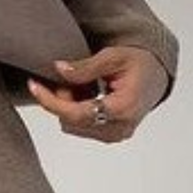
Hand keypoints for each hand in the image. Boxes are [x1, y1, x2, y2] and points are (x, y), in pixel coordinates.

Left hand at [25, 44, 169, 142]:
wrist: (158, 76)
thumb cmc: (140, 63)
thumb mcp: (114, 56)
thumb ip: (86, 66)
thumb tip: (58, 70)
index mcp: (123, 107)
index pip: (76, 113)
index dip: (51, 101)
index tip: (34, 86)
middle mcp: (120, 127)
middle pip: (71, 121)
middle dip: (61, 101)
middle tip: (65, 79)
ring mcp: (116, 135)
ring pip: (74, 127)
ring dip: (68, 107)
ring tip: (79, 86)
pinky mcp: (112, 136)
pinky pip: (83, 128)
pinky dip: (76, 112)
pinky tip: (85, 95)